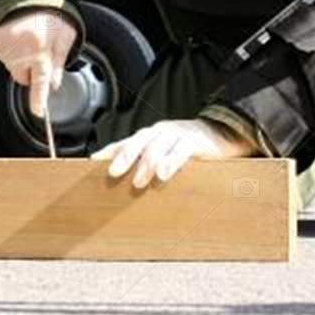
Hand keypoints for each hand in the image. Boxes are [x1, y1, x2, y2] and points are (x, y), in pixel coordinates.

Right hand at [0, 8, 76, 117]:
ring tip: (28, 38)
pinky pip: (2, 54)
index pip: (40, 83)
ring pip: (13, 66)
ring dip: (20, 57)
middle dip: (30, 70)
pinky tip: (17, 35)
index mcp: (41, 51)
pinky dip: (10, 49)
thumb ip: (60, 61)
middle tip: (37, 51)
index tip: (38, 112)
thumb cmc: (48, 10)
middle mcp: (21, 52)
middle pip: (23, 77)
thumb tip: (54, 83)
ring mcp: (5, 48)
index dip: (39, 100)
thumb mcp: (65, 35)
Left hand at [92, 118, 255, 188]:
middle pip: (138, 141)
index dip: (110, 151)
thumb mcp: (164, 153)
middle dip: (124, 157)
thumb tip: (123, 179)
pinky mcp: (194, 142)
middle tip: (113, 173)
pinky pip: (180, 150)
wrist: (222, 134)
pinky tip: (164, 175)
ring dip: (145, 164)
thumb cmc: (188, 147)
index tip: (92, 163)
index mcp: (150, 136)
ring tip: (138, 182)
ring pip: (157, 146)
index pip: (126, 142)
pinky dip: (171, 162)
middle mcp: (160, 132)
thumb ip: (146, 163)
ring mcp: (177, 135)